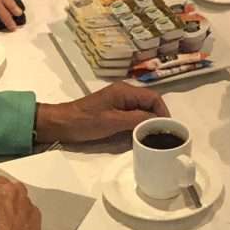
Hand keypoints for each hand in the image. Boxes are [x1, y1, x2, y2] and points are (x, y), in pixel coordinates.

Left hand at [34, 83, 168, 144]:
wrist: (61, 123)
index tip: (169, 129)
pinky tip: (141, 135)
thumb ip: (136, 120)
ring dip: (149, 122)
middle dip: (158, 118)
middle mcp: (124, 93)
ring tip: (155, 138)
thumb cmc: (85, 122)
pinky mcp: (113, 110)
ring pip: (142, 109)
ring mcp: (118, 101)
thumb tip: (158, 122)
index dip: (164, 113)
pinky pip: (133, 114)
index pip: (154, 98)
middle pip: (149, 103)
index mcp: (125, 91)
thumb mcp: (112, 122)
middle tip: (164, 136)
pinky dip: (139, 124)